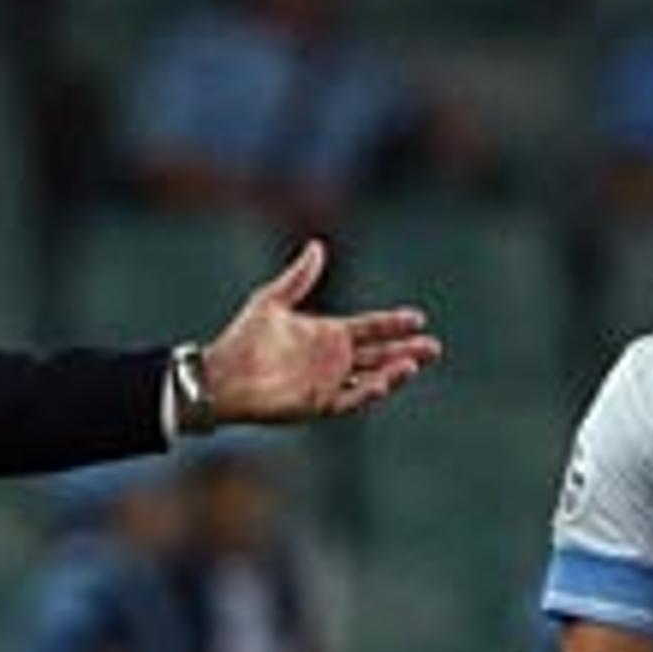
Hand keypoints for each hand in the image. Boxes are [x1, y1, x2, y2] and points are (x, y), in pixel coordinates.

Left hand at [194, 240, 442, 427]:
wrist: (219, 374)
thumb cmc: (242, 339)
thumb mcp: (272, 301)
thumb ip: (299, 277)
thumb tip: (318, 246)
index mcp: (328, 335)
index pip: (371, 329)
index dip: (394, 324)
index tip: (418, 318)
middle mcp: (332, 361)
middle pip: (379, 356)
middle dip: (406, 352)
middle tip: (434, 348)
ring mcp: (326, 383)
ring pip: (370, 379)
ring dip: (392, 374)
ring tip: (413, 365)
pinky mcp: (315, 405)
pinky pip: (348, 400)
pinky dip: (367, 392)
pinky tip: (384, 382)